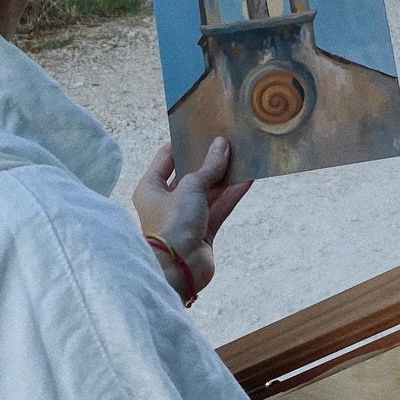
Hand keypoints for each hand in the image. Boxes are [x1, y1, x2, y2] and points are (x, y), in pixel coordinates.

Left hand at [133, 137, 251, 301]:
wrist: (179, 269)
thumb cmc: (173, 224)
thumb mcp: (191, 187)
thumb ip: (208, 167)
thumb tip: (221, 144)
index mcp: (151, 188)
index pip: (166, 158)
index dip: (183, 143)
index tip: (201, 129)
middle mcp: (166, 202)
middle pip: (190, 175)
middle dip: (209, 161)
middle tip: (227, 141)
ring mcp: (185, 218)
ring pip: (208, 192)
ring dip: (224, 177)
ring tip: (243, 157)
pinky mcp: (203, 232)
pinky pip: (219, 208)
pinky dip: (231, 195)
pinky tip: (248, 179)